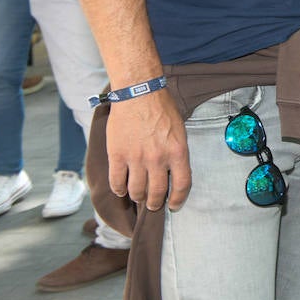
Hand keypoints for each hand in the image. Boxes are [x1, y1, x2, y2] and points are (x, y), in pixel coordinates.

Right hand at [106, 91, 191, 211]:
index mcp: (178, 152)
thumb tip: (172, 172)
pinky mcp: (117, 155)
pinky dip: (119, 189)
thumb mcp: (179, 131)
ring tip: (138, 197)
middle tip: (153, 205)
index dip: (178, 199)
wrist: (139, 93)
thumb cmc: (162, 108)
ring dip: (137, 197)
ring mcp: (137, 158)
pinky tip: (121, 189)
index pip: (182, 185)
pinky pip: (117, 181)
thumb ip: (175, 152)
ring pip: (136, 190)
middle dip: (155, 203)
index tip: (174, 206)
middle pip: (157, 192)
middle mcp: (158, 159)